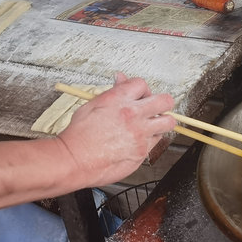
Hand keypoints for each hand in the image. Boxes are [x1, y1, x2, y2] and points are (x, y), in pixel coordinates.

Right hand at [56, 74, 176, 186]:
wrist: (74, 160)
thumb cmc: (78, 135)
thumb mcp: (91, 105)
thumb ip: (112, 92)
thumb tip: (121, 80)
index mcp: (118, 99)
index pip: (142, 84)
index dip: (141, 90)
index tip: (139, 96)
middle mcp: (133, 115)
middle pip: (165, 101)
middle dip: (161, 103)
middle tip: (154, 109)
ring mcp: (140, 134)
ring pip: (167, 123)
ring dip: (161, 122)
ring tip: (150, 126)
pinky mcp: (142, 151)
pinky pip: (156, 141)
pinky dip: (150, 140)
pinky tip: (137, 141)